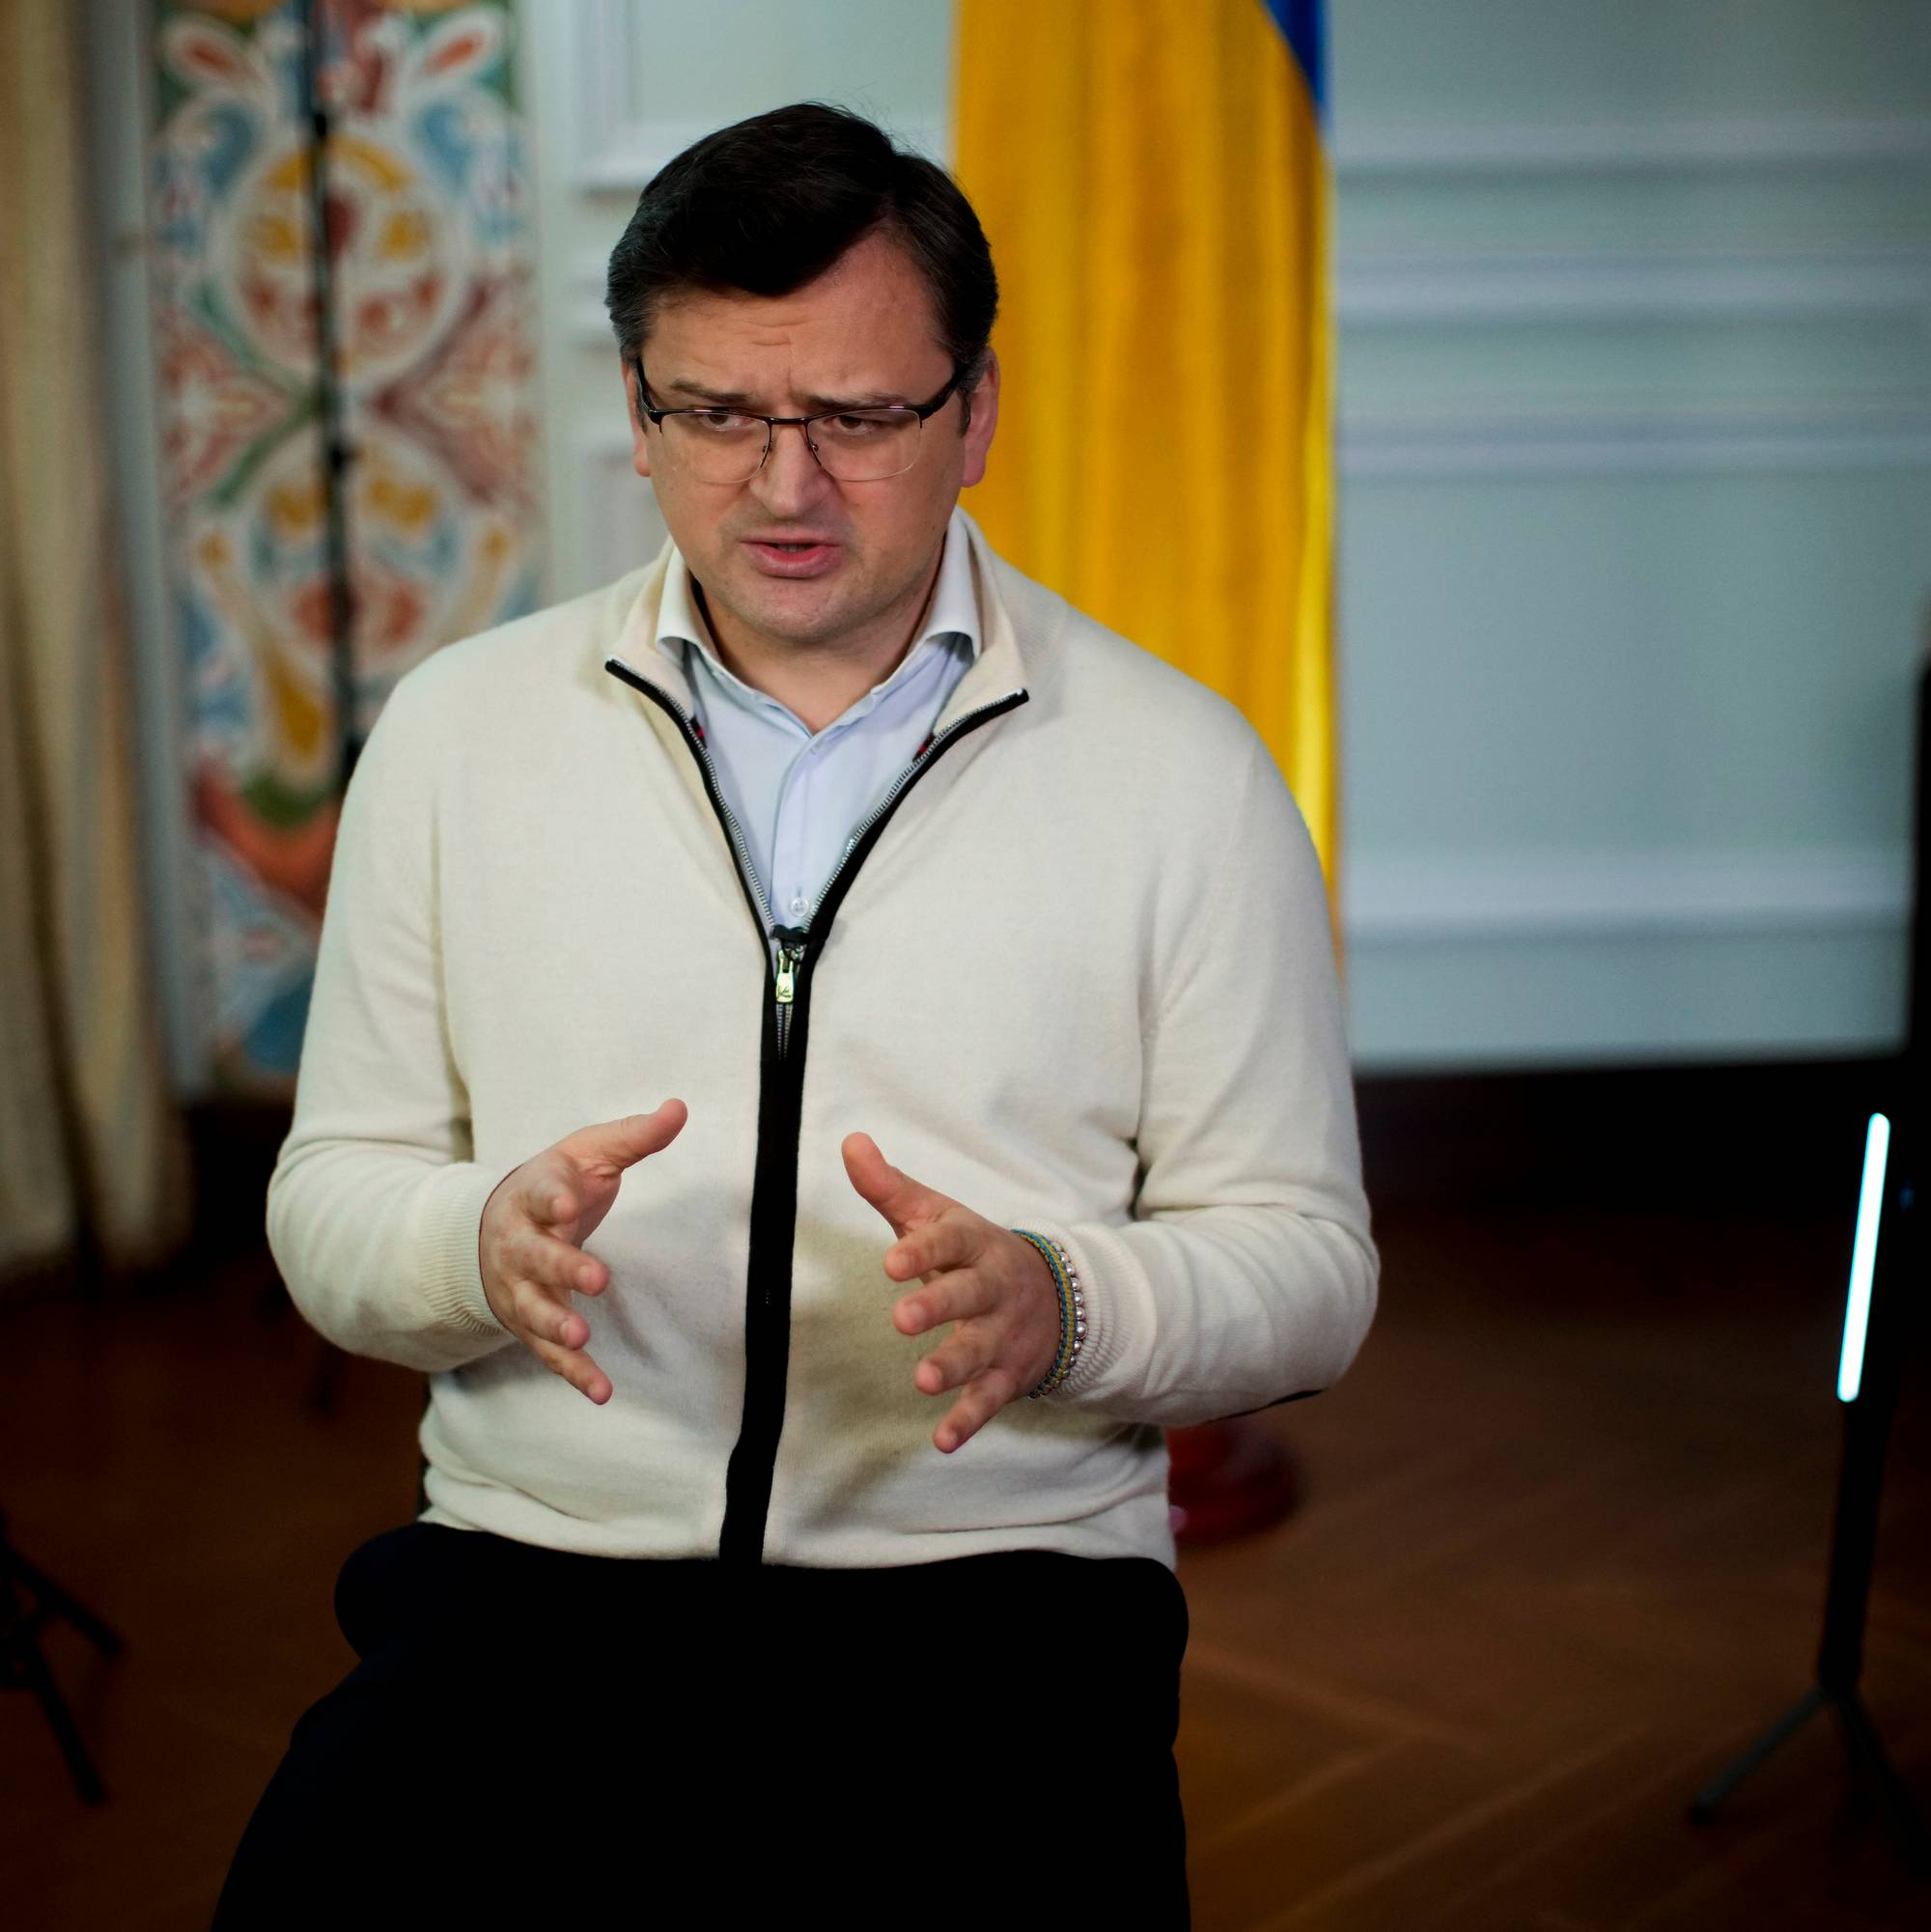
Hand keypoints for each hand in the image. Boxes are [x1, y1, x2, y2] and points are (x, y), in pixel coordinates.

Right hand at [478, 1099, 687, 1402]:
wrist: (493, 1226)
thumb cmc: (555, 1185)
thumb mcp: (589, 1152)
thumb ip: (634, 1137)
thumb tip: (679, 1109)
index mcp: (533, 1195)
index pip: (541, 1194)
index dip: (552, 1199)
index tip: (567, 1204)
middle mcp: (518, 1244)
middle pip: (535, 1258)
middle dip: (562, 1268)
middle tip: (595, 1278)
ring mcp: (519, 1288)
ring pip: (534, 1309)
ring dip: (557, 1325)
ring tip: (582, 1338)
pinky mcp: (529, 1324)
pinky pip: (548, 1353)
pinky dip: (573, 1373)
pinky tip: (602, 1391)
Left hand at [841, 1131, 1063, 1453]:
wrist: (1057, 1296)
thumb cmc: (973, 1252)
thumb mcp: (938, 1215)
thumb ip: (890, 1186)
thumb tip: (850, 1142)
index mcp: (974, 1244)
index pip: (949, 1241)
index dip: (921, 1249)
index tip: (890, 1261)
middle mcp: (993, 1288)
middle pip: (969, 1294)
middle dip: (939, 1305)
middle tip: (902, 1318)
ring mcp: (1003, 1333)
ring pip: (979, 1349)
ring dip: (953, 1365)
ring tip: (922, 1381)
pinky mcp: (1007, 1374)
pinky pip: (989, 1400)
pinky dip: (968, 1420)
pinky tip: (943, 1441)